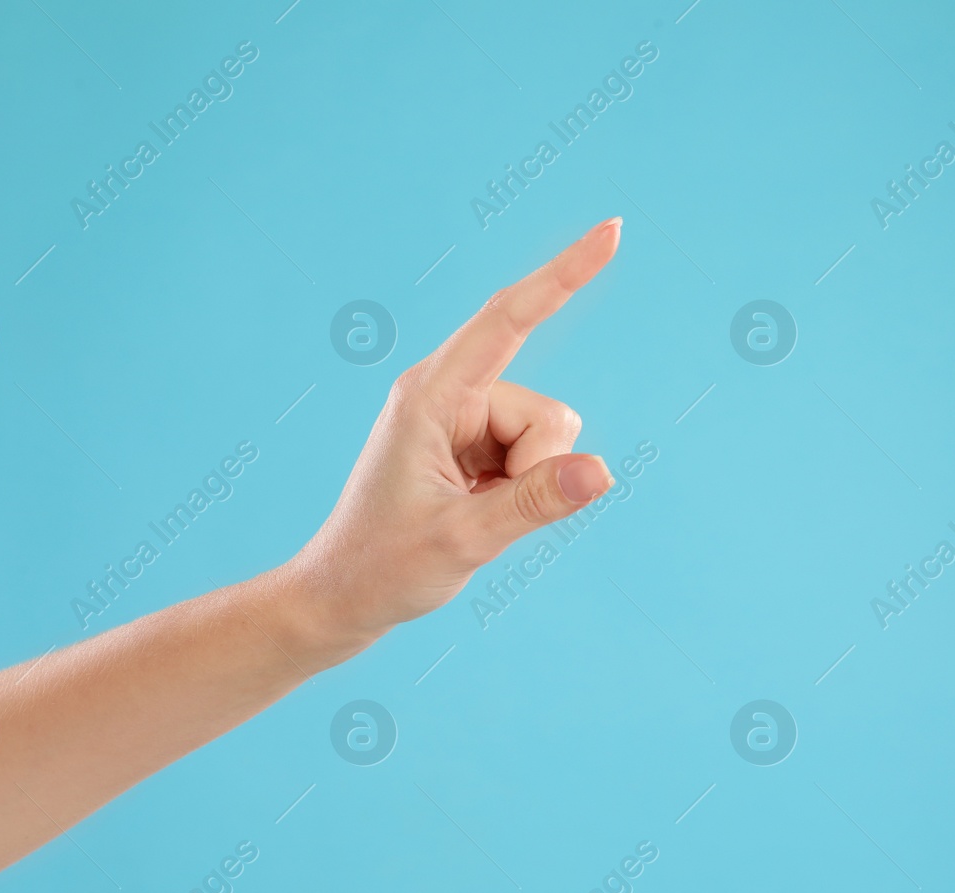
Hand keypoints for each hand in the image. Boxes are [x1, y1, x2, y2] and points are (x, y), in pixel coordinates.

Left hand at [286, 217, 623, 659]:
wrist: (341, 599)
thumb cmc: (383, 568)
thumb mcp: (463, 540)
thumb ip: (535, 503)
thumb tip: (603, 471)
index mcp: (431, 395)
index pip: (510, 319)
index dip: (565, 275)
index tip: (612, 232)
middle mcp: (449, 395)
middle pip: (546, 412)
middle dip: (537, 467)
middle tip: (480, 513)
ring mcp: (463, 421)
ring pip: (550, 437)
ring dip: (529, 483)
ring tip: (472, 514)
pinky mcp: (474, 447)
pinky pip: (537, 458)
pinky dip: (522, 490)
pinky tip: (476, 512)